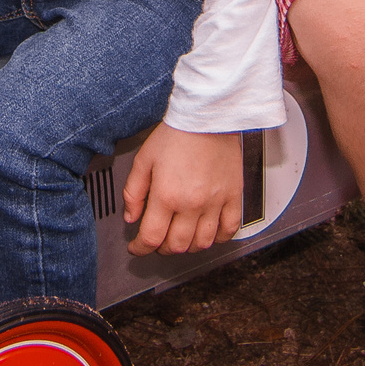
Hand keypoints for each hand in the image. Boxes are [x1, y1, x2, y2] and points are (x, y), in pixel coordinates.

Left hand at [122, 123, 247, 255]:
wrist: (208, 116)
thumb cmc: (177, 133)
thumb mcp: (144, 160)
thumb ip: (133, 192)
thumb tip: (131, 216)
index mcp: (167, 195)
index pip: (151, 237)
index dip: (140, 248)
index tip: (137, 247)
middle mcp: (192, 203)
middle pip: (177, 245)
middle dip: (162, 249)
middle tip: (157, 242)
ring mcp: (215, 202)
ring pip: (203, 243)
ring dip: (188, 248)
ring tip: (180, 239)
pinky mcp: (234, 196)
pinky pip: (230, 229)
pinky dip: (219, 238)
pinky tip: (209, 234)